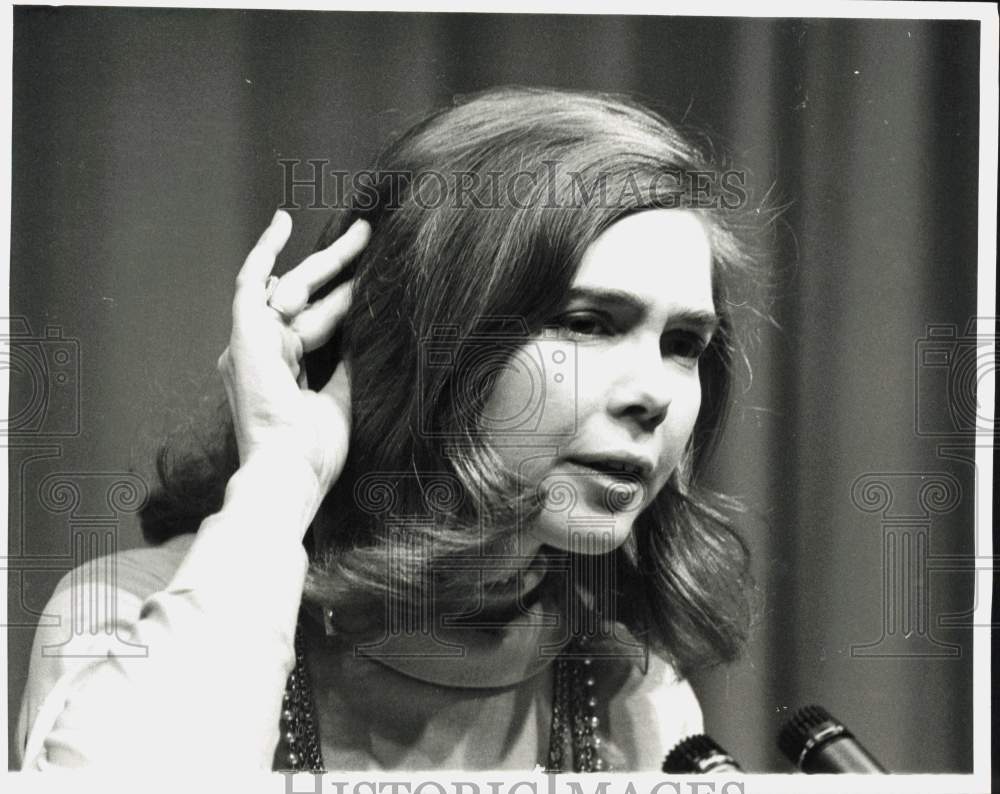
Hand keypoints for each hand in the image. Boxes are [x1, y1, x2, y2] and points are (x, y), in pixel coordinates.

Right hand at [217, 210, 369, 495]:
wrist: (290, 471)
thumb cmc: (314, 452)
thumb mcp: (341, 400)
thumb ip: (346, 365)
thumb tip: (365, 334)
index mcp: (281, 372)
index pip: (316, 323)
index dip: (344, 299)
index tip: (372, 278)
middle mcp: (262, 353)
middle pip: (305, 299)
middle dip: (338, 268)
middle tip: (370, 238)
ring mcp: (250, 344)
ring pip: (291, 287)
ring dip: (329, 261)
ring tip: (365, 234)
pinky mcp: (243, 336)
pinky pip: (252, 283)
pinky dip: (264, 251)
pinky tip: (281, 222)